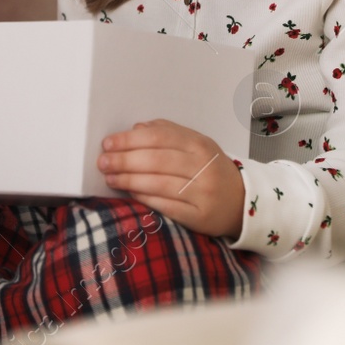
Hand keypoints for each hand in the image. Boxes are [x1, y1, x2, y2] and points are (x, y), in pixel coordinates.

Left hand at [96, 118, 244, 238]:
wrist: (241, 201)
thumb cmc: (210, 170)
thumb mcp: (196, 145)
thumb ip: (168, 133)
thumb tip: (136, 128)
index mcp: (200, 145)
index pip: (159, 137)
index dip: (130, 140)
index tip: (108, 143)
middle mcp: (203, 167)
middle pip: (157, 160)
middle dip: (124, 160)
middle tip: (103, 161)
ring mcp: (203, 193)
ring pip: (159, 184)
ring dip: (128, 180)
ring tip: (110, 177)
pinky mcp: (199, 216)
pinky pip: (166, 206)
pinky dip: (144, 198)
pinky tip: (129, 192)